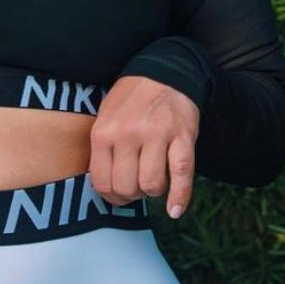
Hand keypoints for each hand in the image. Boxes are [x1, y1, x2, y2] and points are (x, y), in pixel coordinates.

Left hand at [87, 75, 198, 217]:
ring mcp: (156, 135)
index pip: (102, 182)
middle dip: (132, 195)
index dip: (111, 196)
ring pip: (151, 185)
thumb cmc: (131, 101)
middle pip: (126, 187)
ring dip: (153, 192)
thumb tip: (105, 187)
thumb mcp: (105, 119)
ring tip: (154, 183)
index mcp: (104, 133)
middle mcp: (128, 135)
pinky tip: (174, 210)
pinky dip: (179, 197)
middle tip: (137, 188)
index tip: (118, 195)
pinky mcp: (182, 136)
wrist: (164, 73)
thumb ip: (102, 150)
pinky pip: (181, 175)